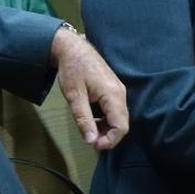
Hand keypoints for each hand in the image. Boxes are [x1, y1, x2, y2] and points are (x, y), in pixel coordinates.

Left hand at [51, 27, 128, 149]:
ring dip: (106, 128)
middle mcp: (120, 93)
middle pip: (122, 124)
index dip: (110, 140)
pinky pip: (114, 110)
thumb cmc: (73, 69)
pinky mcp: (113, 90)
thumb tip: (91, 141)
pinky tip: (91, 118)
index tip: (93, 145)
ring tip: (88, 129)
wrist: (72, 49)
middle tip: (89, 139)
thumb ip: (83, 119)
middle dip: (108, 136)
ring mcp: (118, 91)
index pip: (121, 126)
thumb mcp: (74, 96)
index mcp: (113, 95)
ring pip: (119, 118)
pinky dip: (105, 119)